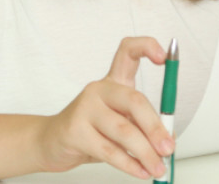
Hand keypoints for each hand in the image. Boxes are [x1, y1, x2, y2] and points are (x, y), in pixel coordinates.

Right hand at [37, 37, 172, 178]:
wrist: (51, 142)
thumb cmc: (90, 129)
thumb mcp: (120, 121)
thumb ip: (143, 125)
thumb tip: (167, 139)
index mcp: (113, 81)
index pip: (128, 51)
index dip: (146, 47)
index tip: (164, 57)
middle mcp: (99, 90)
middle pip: (134, 100)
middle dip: (155, 127)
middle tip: (168, 148)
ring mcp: (85, 108)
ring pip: (124, 131)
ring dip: (145, 153)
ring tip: (157, 168)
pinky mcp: (75, 131)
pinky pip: (109, 151)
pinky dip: (130, 164)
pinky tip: (140, 171)